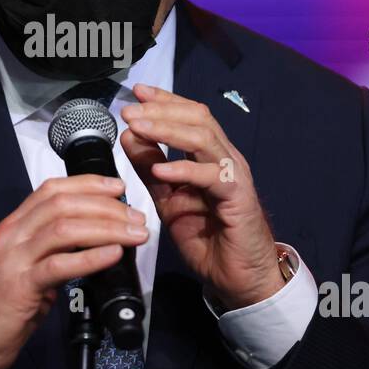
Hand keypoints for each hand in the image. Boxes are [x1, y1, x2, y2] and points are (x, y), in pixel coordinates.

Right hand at [0, 174, 149, 368]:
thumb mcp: (24, 269)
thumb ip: (51, 252)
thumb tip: (93, 245)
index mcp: (13, 228)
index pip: (51, 190)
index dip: (88, 184)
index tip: (118, 187)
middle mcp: (11, 236)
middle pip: (62, 204)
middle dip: (106, 206)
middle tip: (135, 218)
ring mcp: (12, 260)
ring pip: (64, 228)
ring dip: (106, 228)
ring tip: (133, 235)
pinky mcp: (18, 287)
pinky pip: (58, 265)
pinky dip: (90, 257)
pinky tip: (112, 255)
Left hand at [120, 83, 282, 310]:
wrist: (239, 277)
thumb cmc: (209, 238)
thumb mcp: (168, 199)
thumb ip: (150, 168)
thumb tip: (129, 136)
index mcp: (209, 156)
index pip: (190, 115)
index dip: (164, 100)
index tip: (136, 92)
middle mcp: (225, 158)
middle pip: (197, 118)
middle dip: (161, 110)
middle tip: (130, 110)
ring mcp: (234, 175)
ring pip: (204, 138)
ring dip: (168, 130)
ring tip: (138, 128)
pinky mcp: (238, 197)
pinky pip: (212, 176)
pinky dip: (183, 170)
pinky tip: (160, 170)